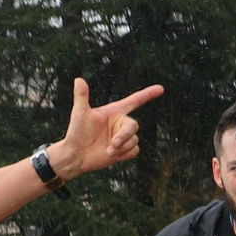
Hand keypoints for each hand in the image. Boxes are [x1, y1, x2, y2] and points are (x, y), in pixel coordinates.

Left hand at [48, 78, 164, 179]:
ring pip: (134, 140)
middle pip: (134, 126)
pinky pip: (134, 151)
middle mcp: (120, 124)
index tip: (160, 89)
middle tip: (112, 144)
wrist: (75, 155)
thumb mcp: (80, 113)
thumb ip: (82, 96)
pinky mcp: (123, 151)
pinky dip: (125, 155)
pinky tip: (112, 156)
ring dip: (122, 147)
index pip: (134, 101)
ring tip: (108, 151)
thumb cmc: (76, 132)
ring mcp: (122, 137)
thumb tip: (78, 79)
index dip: (147, 94)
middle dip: (124, 136)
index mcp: (114, 112)